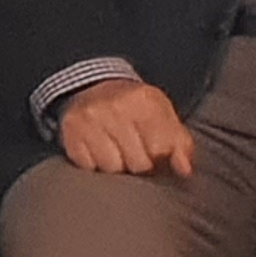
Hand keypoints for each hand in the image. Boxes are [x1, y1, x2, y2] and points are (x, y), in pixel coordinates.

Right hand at [55, 79, 196, 180]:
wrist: (93, 86)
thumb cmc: (135, 106)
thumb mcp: (162, 113)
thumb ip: (179, 142)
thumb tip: (185, 170)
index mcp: (144, 101)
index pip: (159, 148)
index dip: (162, 159)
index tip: (159, 156)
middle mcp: (115, 108)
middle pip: (137, 163)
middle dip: (141, 165)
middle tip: (138, 153)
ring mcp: (90, 121)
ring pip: (112, 168)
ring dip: (118, 166)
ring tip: (119, 151)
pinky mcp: (71, 134)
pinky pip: (89, 168)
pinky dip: (96, 165)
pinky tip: (100, 151)